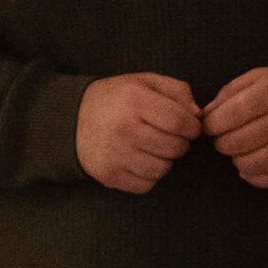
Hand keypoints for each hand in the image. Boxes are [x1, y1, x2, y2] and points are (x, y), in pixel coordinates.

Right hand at [77, 72, 200, 192]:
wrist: (71, 120)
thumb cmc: (116, 100)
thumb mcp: (144, 82)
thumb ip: (177, 92)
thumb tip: (197, 116)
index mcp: (134, 100)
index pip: (180, 122)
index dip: (192, 127)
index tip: (190, 128)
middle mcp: (124, 128)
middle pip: (175, 148)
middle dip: (180, 143)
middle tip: (168, 136)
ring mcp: (115, 154)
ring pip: (163, 169)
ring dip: (165, 160)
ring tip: (152, 147)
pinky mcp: (109, 175)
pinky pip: (147, 184)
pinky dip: (149, 175)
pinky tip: (139, 160)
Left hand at [203, 65, 267, 188]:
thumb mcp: (259, 78)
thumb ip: (229, 92)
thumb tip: (205, 115)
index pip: (229, 115)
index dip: (212, 125)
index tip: (211, 126)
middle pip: (237, 142)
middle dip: (222, 144)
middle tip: (224, 139)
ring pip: (251, 164)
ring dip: (236, 161)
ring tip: (238, 152)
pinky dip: (253, 176)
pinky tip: (251, 165)